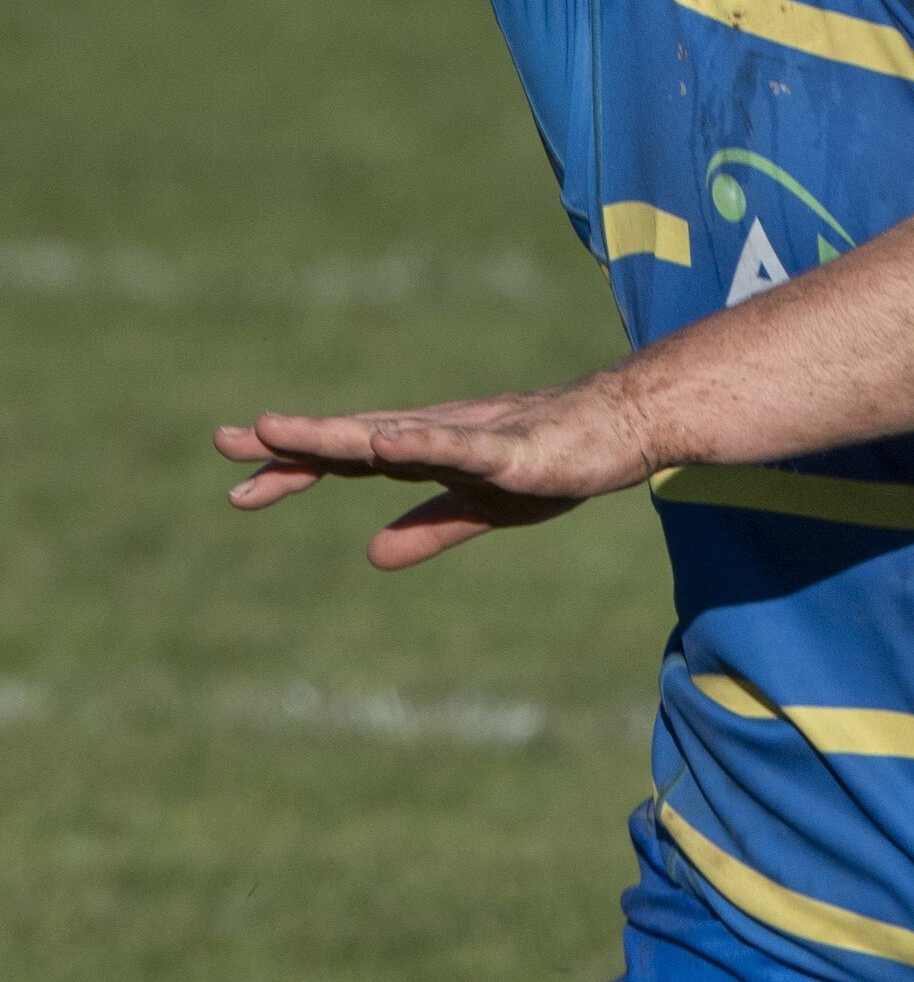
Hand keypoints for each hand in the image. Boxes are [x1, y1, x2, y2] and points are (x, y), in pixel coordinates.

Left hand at [213, 370, 652, 570]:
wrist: (624, 427)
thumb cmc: (556, 460)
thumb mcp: (484, 508)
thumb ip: (429, 527)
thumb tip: (371, 555)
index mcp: (427, 448)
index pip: (348, 456)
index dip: (293, 467)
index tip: (237, 485)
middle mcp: (437, 432)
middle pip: (351, 438)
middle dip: (288, 442)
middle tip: (222, 441)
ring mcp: (470, 436)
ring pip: (389, 435)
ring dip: (332, 433)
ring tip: (276, 430)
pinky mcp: (509, 448)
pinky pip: (455, 446)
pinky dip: (415, 442)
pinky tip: (381, 441)